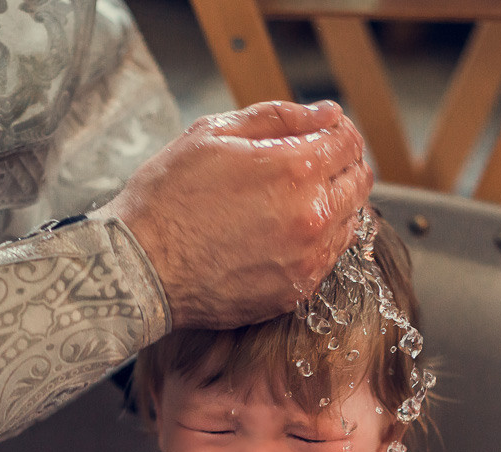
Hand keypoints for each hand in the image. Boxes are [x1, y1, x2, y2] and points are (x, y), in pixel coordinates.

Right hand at [96, 100, 373, 329]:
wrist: (141, 268)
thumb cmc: (168, 198)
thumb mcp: (214, 134)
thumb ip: (279, 118)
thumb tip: (326, 113)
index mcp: (296, 169)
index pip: (350, 142)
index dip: (338, 132)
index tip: (322, 135)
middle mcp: (313, 216)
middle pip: (359, 182)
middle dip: (342, 166)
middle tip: (312, 165)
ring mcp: (309, 258)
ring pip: (349, 222)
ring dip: (333, 205)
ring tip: (291, 202)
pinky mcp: (298, 290)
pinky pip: (328, 258)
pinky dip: (318, 241)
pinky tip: (283, 234)